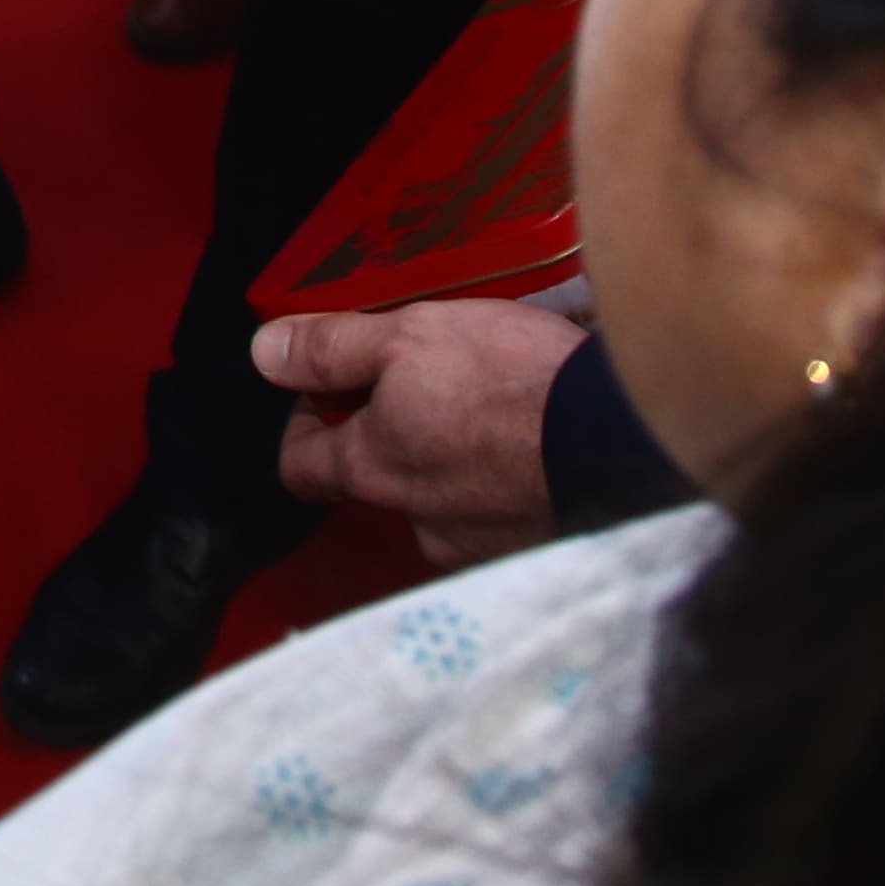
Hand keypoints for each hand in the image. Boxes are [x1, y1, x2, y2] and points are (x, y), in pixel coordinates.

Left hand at [259, 295, 580, 567]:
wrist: (621, 439)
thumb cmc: (507, 381)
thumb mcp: (409, 336)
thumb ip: (332, 348)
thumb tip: (263, 355)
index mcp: (373, 470)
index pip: (300, 467)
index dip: (304, 424)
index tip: (333, 388)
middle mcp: (417, 523)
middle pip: (378, 480)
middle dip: (393, 434)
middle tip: (433, 384)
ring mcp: (478, 546)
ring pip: (444, 498)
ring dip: (456, 459)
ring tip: (497, 408)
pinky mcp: (535, 549)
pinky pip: (502, 513)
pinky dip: (508, 480)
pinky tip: (536, 443)